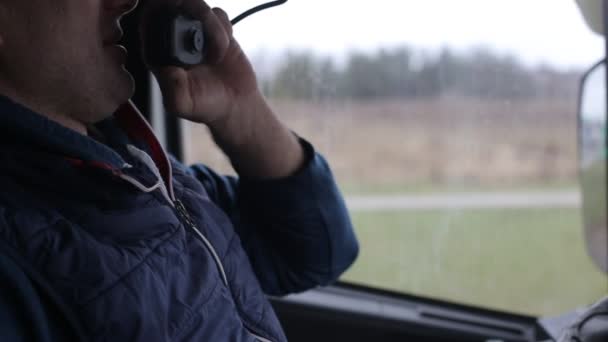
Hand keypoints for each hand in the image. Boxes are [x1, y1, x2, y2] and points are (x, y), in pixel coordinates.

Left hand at [140, 0, 259, 125]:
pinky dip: (223, 26)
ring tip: (219, 51)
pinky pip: (218, 14)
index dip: (158, 10)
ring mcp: (195, 34)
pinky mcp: (216, 31)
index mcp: (157, 53)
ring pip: (197, 7)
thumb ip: (171, 89)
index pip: (149, 20)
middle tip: (203, 19)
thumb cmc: (207, 107)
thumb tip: (167, 67)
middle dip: (189, 8)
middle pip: (172, 5)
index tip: (176, 14)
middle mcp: (173, 40)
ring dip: (211, 23)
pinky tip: (226, 46)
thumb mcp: (184, 105)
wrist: (236, 106)